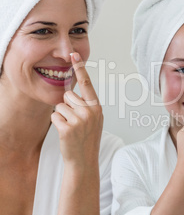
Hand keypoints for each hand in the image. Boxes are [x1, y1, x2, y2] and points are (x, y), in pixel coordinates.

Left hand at [51, 52, 102, 166]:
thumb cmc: (87, 139)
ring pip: (60, 105)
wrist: (84, 160)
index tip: (74, 54)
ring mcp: (80, 120)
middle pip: (68, 95)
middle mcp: (90, 111)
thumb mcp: (94, 120)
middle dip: (67, 106)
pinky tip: (65, 133)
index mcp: (97, 107)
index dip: (80, 68)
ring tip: (71, 128)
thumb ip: (87, 105)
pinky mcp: (68, 127)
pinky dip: (56, 124)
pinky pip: (54, 116)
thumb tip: (71, 92)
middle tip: (75, 121)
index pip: (87, 83)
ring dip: (61, 116)